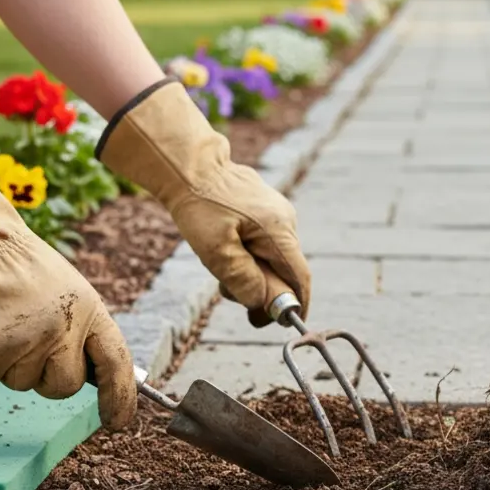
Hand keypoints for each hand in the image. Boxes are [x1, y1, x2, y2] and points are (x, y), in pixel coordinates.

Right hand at [0, 135, 137, 428]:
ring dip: (6, 362)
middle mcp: (64, 330)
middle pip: (63, 386)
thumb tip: (84, 372)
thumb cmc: (14, 265)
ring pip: (20, 383)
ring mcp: (27, 343)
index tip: (118, 421)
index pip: (116, 361)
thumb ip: (77, 328)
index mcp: (89, 310)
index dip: (121, 395)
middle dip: (44, 376)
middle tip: (24, 342)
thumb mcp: (65, 290)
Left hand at [96, 79, 311, 325]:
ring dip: (250, 271)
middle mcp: (285, 220)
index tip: (286, 324)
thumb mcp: (216, 251)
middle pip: (284, 270)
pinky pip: (263, 242)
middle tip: (229, 293)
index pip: (301, 277)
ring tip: (218, 264)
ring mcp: (276, 212)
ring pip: (272, 257)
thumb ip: (244, 280)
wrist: (188, 164)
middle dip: (262, 289)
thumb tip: (264, 303)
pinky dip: (247, 255)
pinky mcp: (264, 208)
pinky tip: (222, 247)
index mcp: (279, 231)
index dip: (297, 305)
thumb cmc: (200, 206)